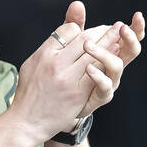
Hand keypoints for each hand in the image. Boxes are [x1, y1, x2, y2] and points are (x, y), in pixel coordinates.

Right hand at [8, 1, 145, 141]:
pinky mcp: (77, 93)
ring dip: (109, 42)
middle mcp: (55, 63)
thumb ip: (51, 44)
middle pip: (83, 39)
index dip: (80, 28)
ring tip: (119, 34)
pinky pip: (96, 73)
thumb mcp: (33, 62)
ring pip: (93, 53)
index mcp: (44, 53)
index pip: (68, 30)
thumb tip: (67, 27)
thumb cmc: (30, 90)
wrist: (27, 120)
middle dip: (101, 31)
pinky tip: (116, 52)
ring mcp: (67, 78)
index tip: (88, 31)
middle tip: (113, 26)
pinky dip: (107, 59)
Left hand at [77, 8, 143, 117]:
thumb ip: (76, 25)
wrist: (62, 101)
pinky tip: (88, 67)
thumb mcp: (72, 45)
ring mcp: (110, 81)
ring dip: (104, 53)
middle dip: (130, 38)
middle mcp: (115, 66)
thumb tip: (77, 3)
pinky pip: (104, 87)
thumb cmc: (71, 70)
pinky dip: (98, 76)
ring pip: (117, 67)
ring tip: (87, 45)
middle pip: (131, 51)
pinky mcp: (100, 96)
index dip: (137, 28)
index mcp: (113, 51)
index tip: (137, 15)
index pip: (131, 38)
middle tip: (122, 28)